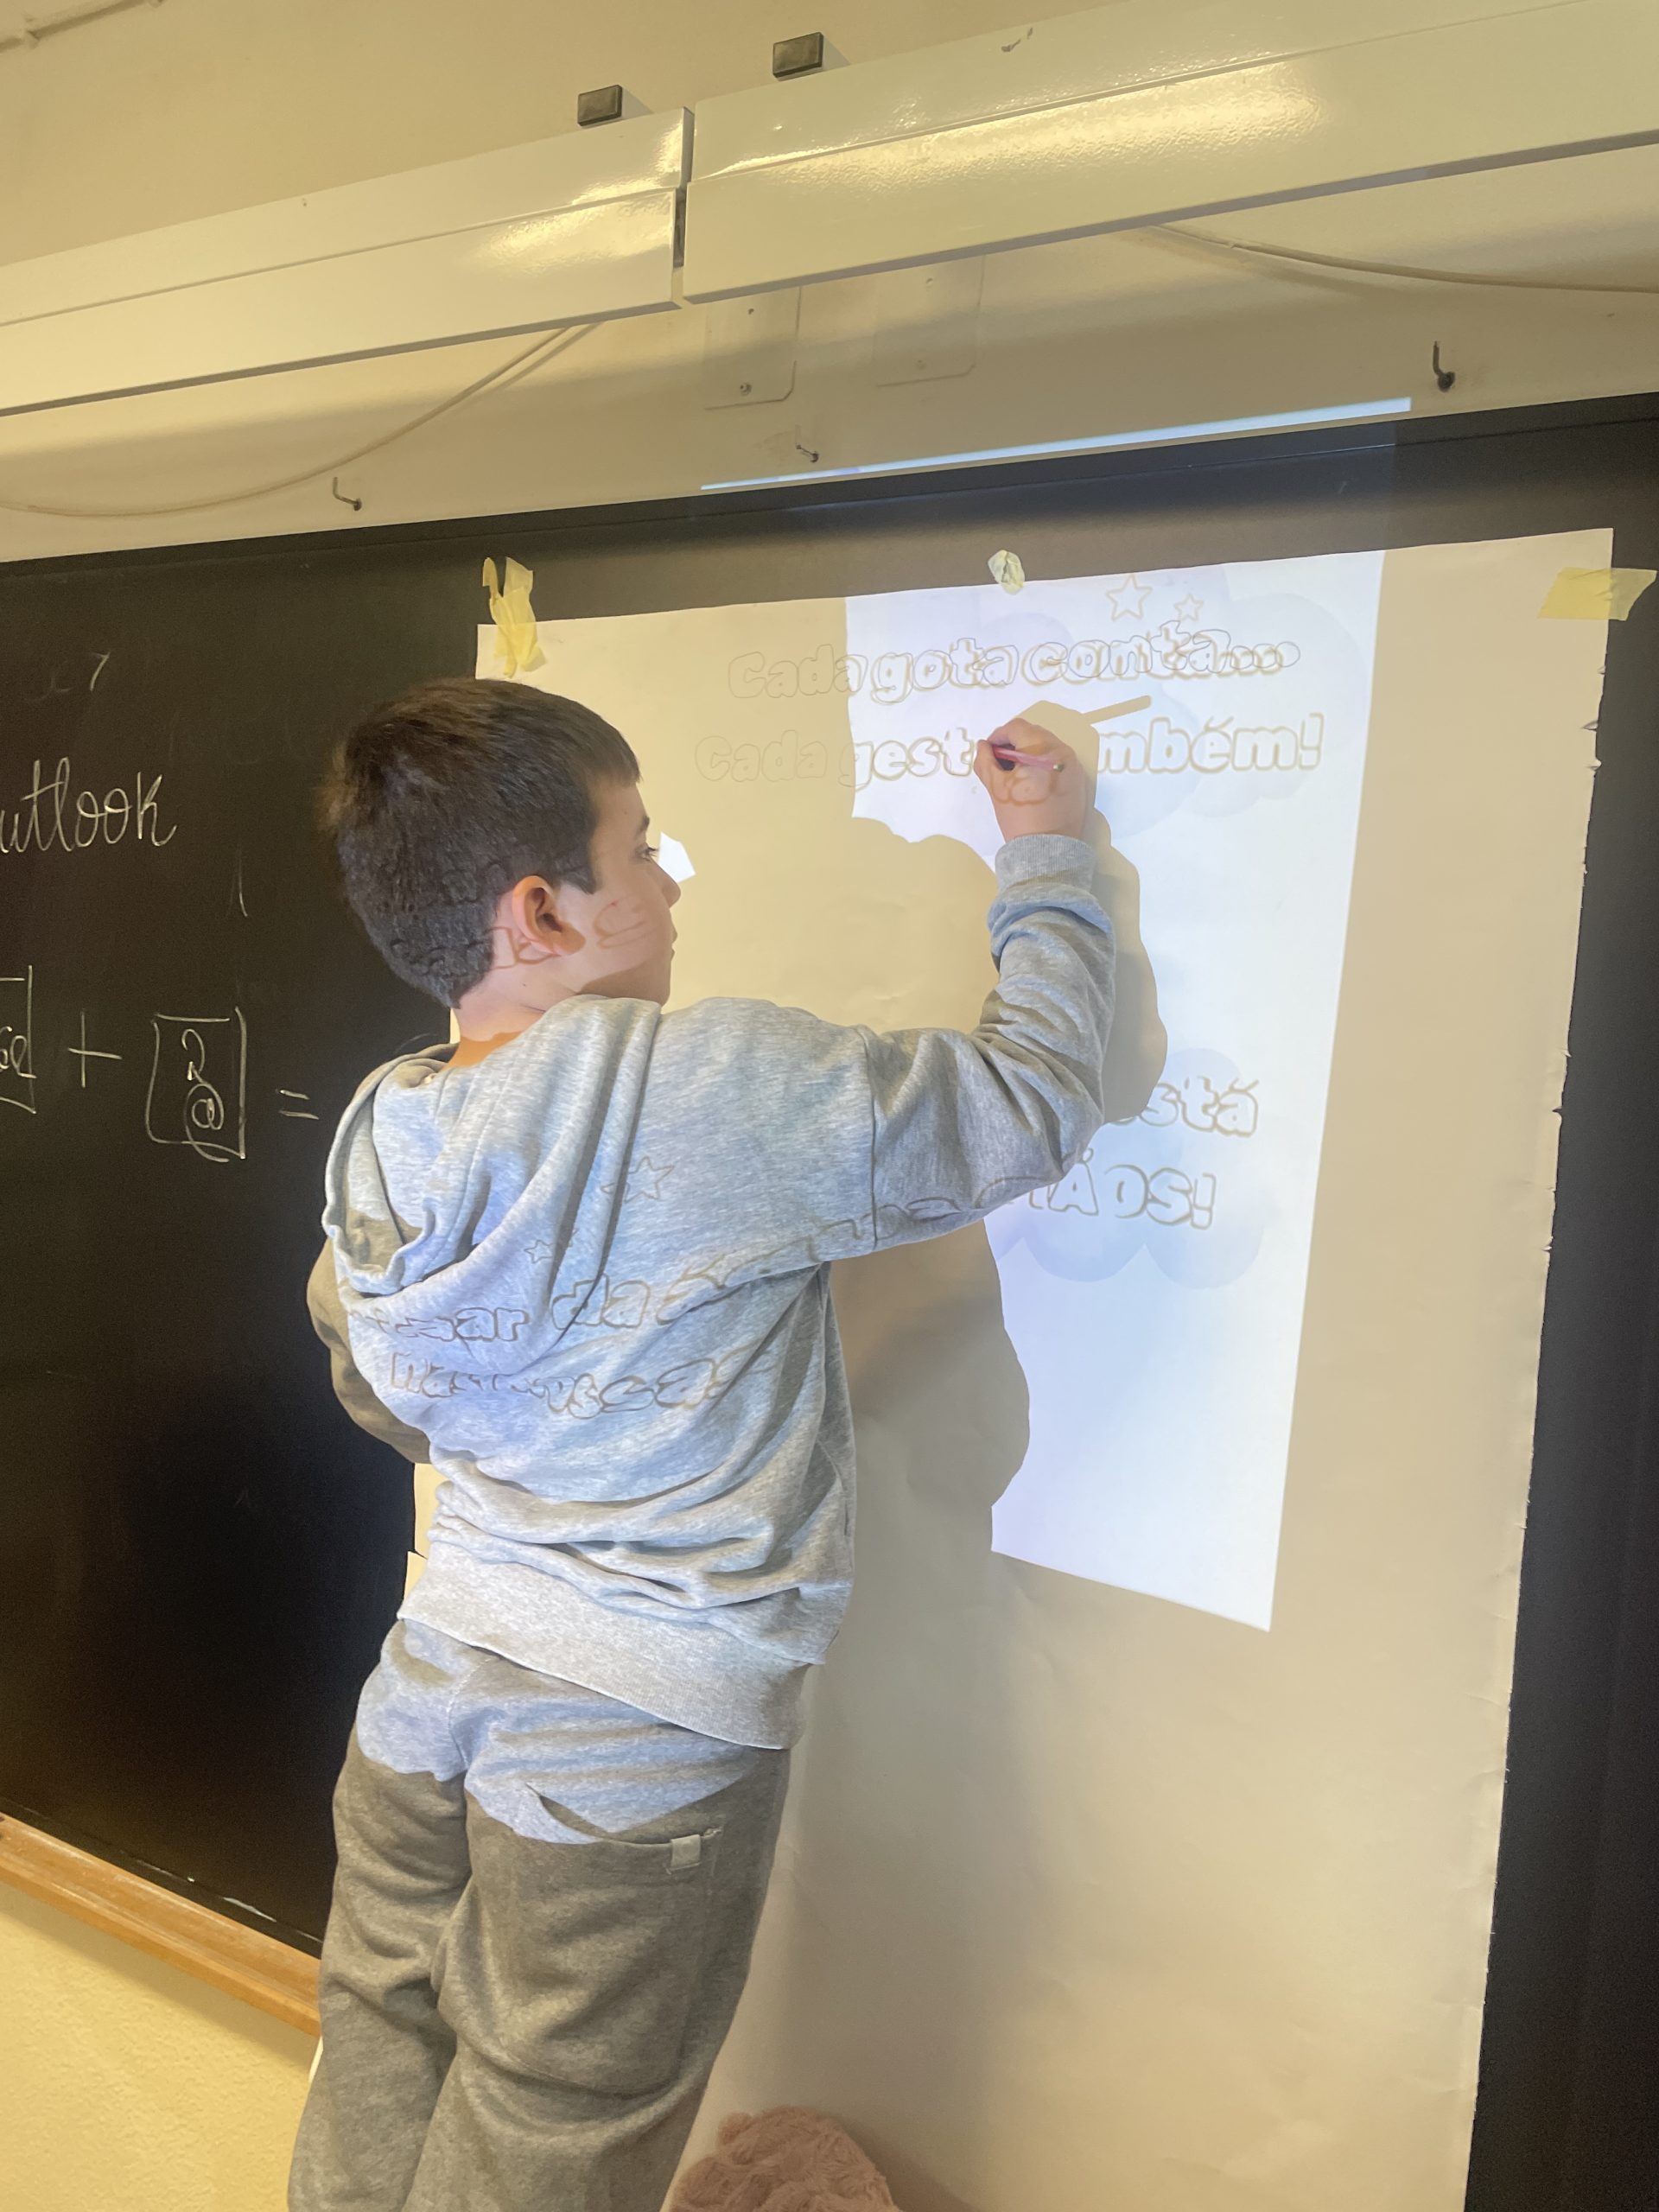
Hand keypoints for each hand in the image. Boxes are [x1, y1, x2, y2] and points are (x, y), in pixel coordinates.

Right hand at [974, 719, 1089, 841]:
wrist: (1048, 851)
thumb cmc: (1020, 818)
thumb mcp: (996, 788)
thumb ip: (986, 761)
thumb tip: (984, 746)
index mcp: (1043, 750)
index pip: (1017, 728)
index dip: (998, 736)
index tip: (989, 752)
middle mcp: (1063, 752)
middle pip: (1034, 734)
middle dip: (1014, 744)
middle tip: (1000, 763)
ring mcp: (1074, 766)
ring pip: (1047, 747)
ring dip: (1028, 753)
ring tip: (1015, 774)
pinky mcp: (1078, 781)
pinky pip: (1057, 762)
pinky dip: (1042, 765)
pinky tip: (1031, 783)